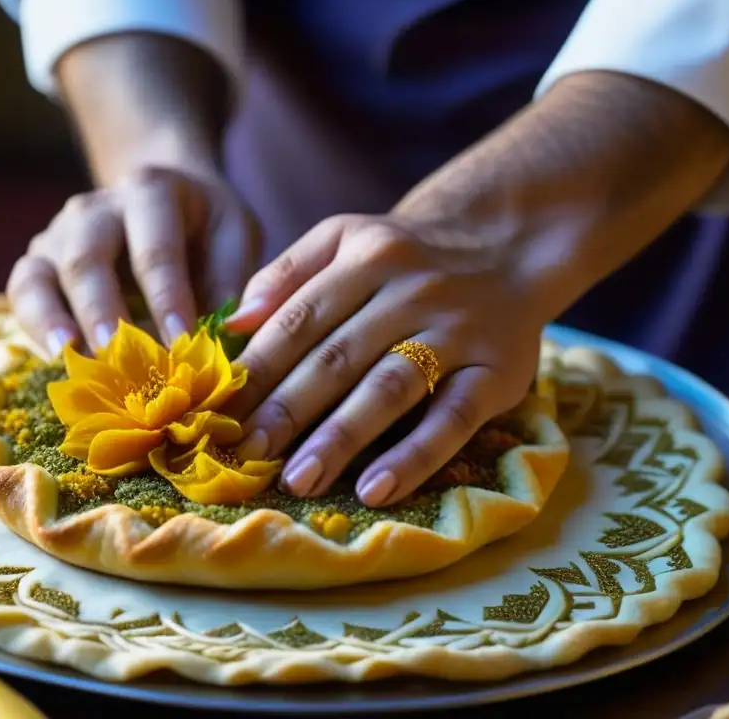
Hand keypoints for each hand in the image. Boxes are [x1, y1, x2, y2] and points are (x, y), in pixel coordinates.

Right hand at [7, 165, 259, 355]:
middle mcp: (94, 209)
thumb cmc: (204, 226)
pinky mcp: (37, 264)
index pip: (156, 249)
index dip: (167, 298)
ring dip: (52, 319)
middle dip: (102, 310)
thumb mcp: (234, 234)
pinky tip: (55, 359)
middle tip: (117, 355)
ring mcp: (58, 236)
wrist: (160, 198)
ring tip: (68, 357)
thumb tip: (237, 330)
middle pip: (87, 258)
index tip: (182, 342)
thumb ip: (236, 279)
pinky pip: (23, 293)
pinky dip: (34, 327)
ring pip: (41, 274)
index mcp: (150, 192)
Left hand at [221, 212, 548, 507]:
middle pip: (338, 356)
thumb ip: (287, 273)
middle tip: (246, 454)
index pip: (299, 319)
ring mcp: (457, 333)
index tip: (220, 413)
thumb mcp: (346, 238)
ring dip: (340, 437)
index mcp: (365, 257)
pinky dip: (414, 456)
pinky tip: (376, 490)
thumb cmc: (405, 256)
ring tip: (299, 479)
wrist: (507, 245)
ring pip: (389, 388)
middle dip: (287, 409)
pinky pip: (452, 420)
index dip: (258, 370)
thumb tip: (234, 324)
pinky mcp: (496, 373)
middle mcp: (411, 291)